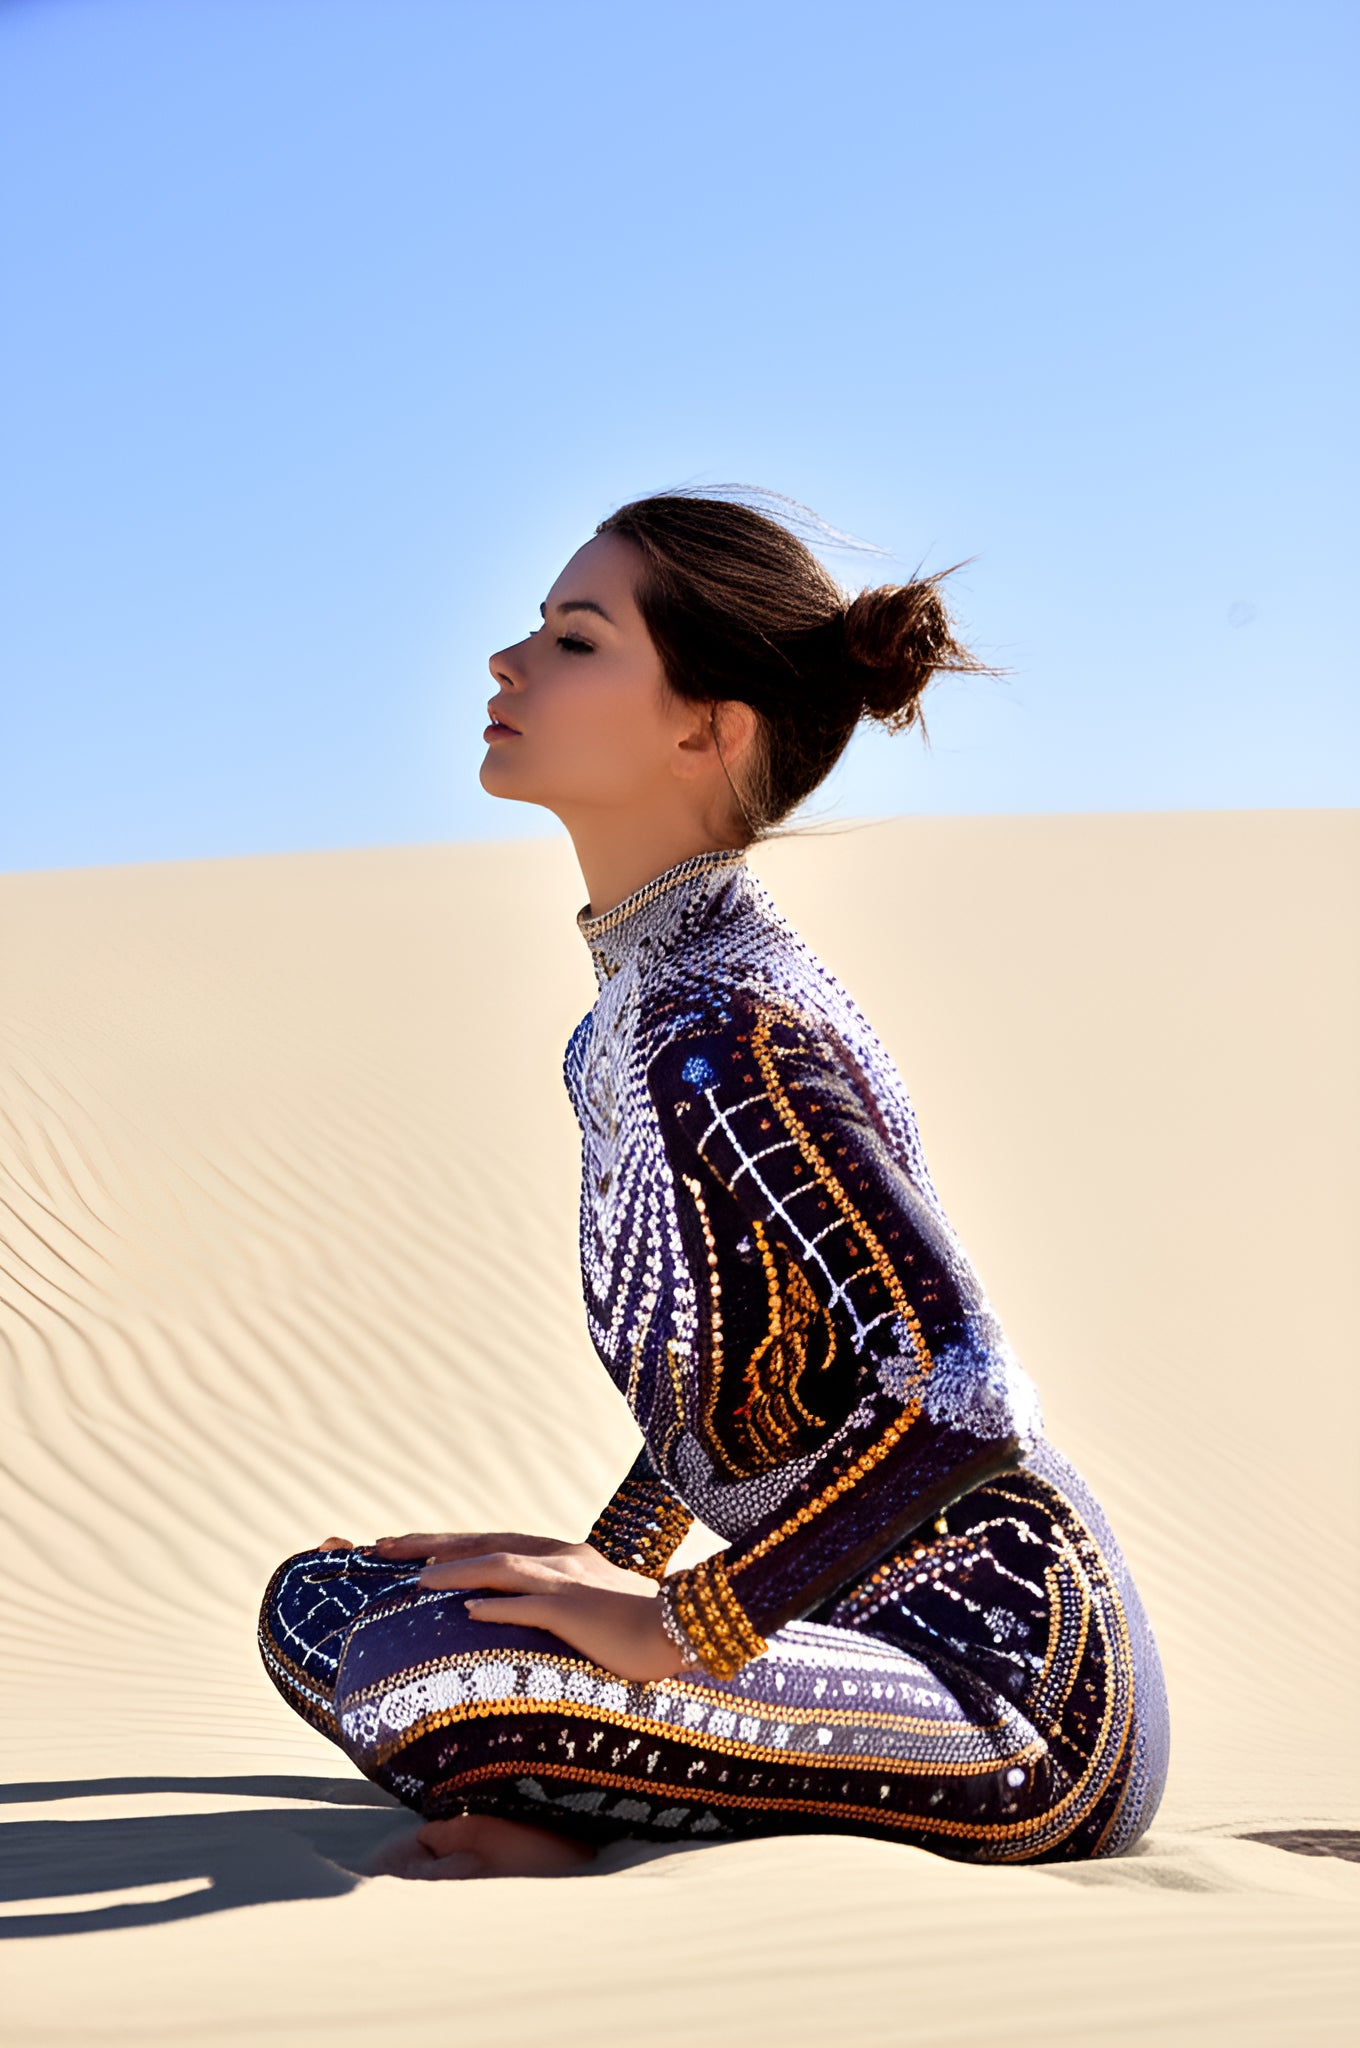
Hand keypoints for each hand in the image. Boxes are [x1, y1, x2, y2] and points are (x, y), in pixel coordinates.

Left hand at [416, 1548, 690, 1683]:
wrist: (685, 1629)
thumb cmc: (636, 1630)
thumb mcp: (585, 1611)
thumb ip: (546, 1607)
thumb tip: (490, 1616)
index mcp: (558, 1557)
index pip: (489, 1544)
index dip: (443, 1545)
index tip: (400, 1548)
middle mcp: (559, 1558)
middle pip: (482, 1544)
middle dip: (429, 1546)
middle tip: (380, 1547)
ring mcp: (568, 1581)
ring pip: (501, 1566)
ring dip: (455, 1571)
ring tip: (414, 1581)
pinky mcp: (579, 1609)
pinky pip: (532, 1605)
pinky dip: (499, 1605)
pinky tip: (468, 1611)